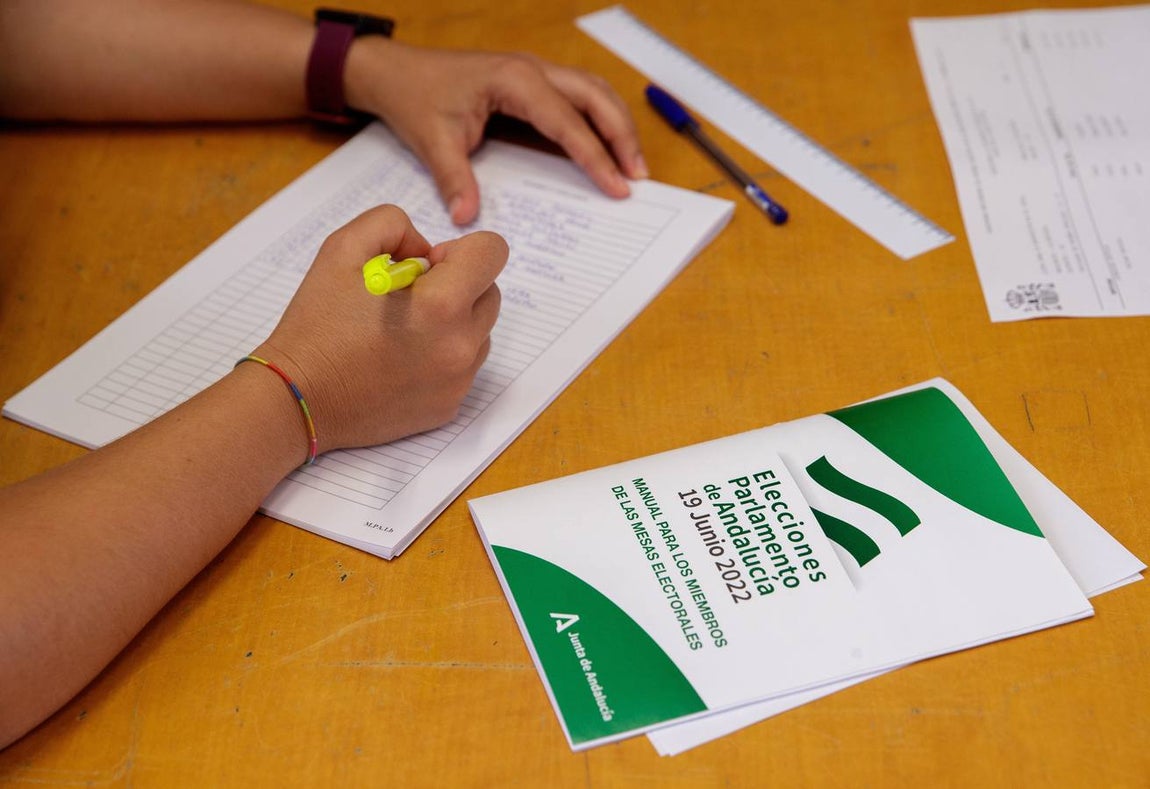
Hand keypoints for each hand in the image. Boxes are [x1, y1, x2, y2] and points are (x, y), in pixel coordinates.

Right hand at [255, 204, 505, 451]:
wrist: (297, 398)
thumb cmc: (317, 323)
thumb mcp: (342, 248)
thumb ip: (393, 225)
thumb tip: (428, 249)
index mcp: (441, 304)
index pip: (493, 252)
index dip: (461, 250)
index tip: (427, 266)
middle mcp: (459, 346)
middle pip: (490, 293)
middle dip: (458, 285)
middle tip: (409, 297)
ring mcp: (457, 381)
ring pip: (481, 332)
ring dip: (455, 321)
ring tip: (405, 329)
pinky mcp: (449, 406)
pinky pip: (465, 367)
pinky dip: (444, 355)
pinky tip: (402, 358)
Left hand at [344, 39, 647, 224]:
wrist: (397, 71)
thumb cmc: (416, 97)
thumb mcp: (433, 141)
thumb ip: (454, 179)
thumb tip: (468, 218)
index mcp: (514, 80)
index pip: (568, 122)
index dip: (596, 156)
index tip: (618, 186)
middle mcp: (532, 70)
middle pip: (597, 97)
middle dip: (622, 136)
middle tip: (638, 177)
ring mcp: (535, 73)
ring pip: (594, 91)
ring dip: (617, 125)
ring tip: (632, 165)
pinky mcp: (532, 82)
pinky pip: (578, 96)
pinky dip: (599, 120)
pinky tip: (606, 147)